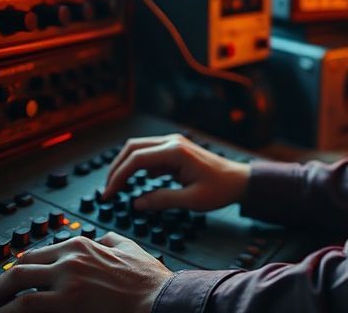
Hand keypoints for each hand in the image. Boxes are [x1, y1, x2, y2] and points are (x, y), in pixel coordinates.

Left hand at [0, 232, 170, 312]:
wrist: (160, 299)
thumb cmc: (148, 279)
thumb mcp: (129, 247)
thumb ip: (110, 240)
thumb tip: (101, 238)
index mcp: (83, 243)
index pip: (39, 253)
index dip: (20, 268)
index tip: (9, 281)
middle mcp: (70, 256)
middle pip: (21, 267)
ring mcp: (67, 278)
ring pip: (15, 283)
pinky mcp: (66, 301)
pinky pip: (24, 305)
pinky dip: (6, 311)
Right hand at [103, 133, 250, 211]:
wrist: (239, 180)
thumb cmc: (220, 189)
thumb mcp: (192, 200)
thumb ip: (162, 200)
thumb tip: (136, 203)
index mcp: (175, 152)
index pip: (136, 159)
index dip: (118, 177)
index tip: (108, 195)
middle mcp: (172, 142)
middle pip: (132, 148)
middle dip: (116, 168)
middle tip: (108, 191)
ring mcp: (173, 144)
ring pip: (139, 149)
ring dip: (125, 166)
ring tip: (116, 188)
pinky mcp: (175, 151)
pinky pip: (149, 155)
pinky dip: (137, 167)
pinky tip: (135, 184)